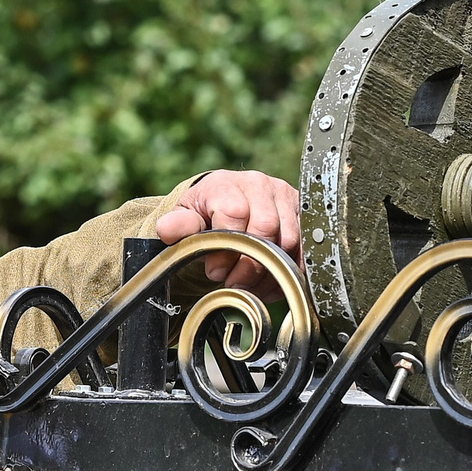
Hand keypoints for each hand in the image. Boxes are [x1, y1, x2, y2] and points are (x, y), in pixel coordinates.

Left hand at [153, 169, 301, 296]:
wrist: (227, 201)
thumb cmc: (205, 212)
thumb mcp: (186, 216)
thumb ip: (179, 225)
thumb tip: (167, 229)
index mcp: (229, 183)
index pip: (235, 214)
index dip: (226, 249)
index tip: (214, 271)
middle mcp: (261, 185)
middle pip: (266, 229)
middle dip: (249, 264)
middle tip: (232, 282)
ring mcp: (286, 199)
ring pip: (289, 242)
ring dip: (269, 273)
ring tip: (249, 286)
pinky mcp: (303, 216)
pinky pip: (304, 250)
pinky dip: (289, 273)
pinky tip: (269, 283)